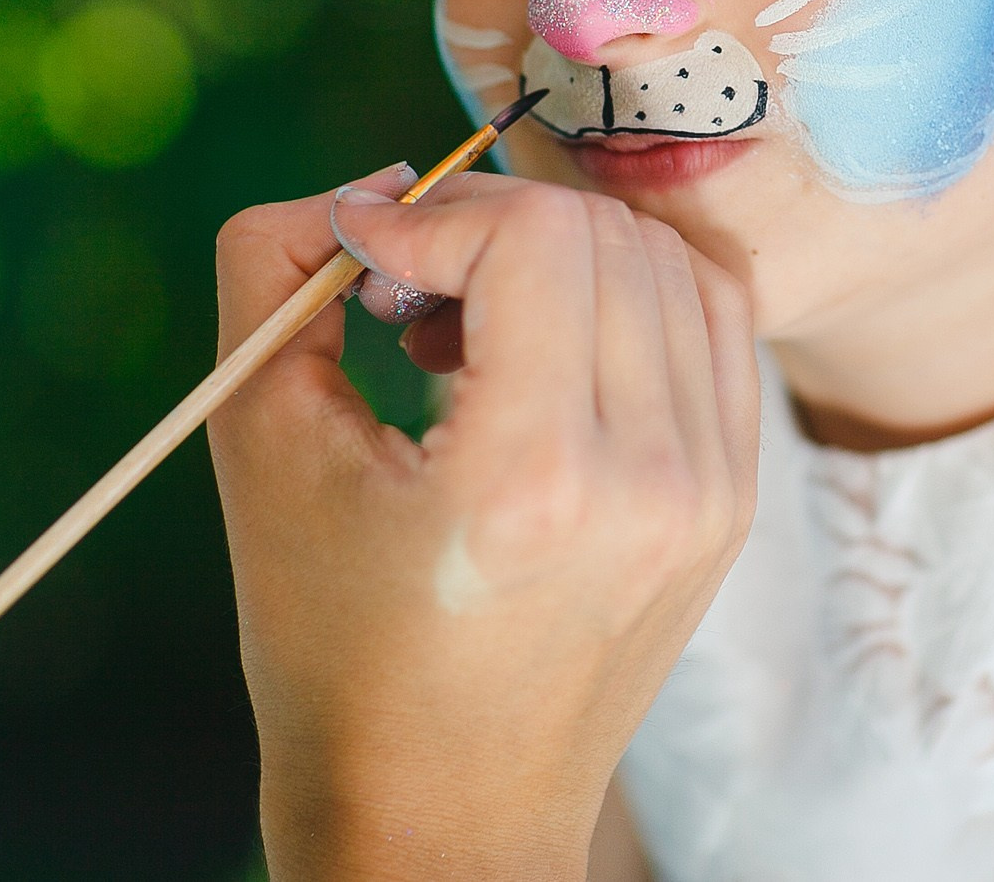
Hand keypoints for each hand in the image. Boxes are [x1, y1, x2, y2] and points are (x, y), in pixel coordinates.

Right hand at [208, 168, 758, 881]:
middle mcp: (650, 478)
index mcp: (535, 478)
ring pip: (664, 261)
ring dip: (559, 254)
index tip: (363, 258)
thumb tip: (372, 183)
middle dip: (488, 225)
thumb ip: (273, 271)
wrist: (442, 811)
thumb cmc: (332, 645)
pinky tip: (543, 351)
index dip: (433, 212)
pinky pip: (711, 320)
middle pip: (601, 235)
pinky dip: (627, 294)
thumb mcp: (257, 445)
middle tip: (407, 296)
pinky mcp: (735, 497)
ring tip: (469, 331)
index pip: (533, 237)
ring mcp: (712, 490)